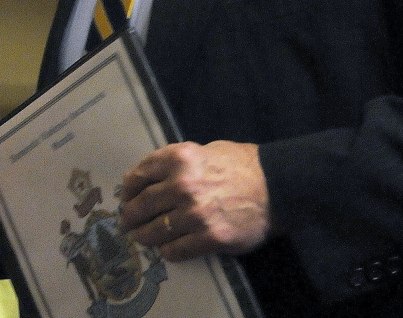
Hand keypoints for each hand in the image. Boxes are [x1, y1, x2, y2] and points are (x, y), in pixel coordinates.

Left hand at [118, 141, 271, 260]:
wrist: (277, 185)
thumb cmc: (240, 164)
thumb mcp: (202, 149)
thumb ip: (174, 161)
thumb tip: (149, 178)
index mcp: (178, 158)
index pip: (139, 176)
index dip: (127, 189)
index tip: (125, 197)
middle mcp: (182, 185)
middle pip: (142, 205)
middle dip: (130, 216)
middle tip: (127, 222)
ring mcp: (195, 213)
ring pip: (156, 230)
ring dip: (144, 236)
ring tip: (141, 238)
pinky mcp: (210, 237)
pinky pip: (177, 249)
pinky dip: (167, 251)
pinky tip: (166, 249)